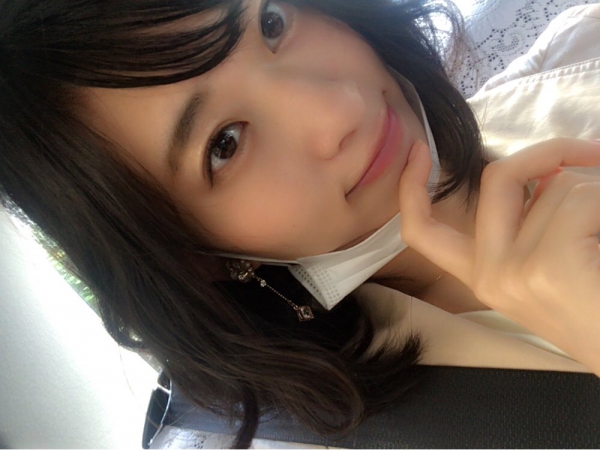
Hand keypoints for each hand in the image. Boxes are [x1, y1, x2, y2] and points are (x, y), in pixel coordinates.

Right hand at [398, 138, 599, 374]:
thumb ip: (530, 225)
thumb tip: (546, 174)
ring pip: (557, 185)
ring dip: (597, 189)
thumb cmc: (599, 316)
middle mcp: (487, 275)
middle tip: (593, 154)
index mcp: (482, 276)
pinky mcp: (548, 267)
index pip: (423, 232)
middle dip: (547, 152)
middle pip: (496, 179)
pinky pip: (581, 197)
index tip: (418, 152)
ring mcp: (512, 271)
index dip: (411, 188)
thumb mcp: (547, 270)